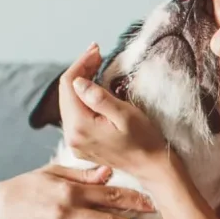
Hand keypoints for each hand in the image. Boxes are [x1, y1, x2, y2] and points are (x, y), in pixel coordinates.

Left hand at [60, 44, 171, 177]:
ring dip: (81, 83)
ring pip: (70, 103)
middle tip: (97, 53)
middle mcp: (72, 136)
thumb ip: (98, 98)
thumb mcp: (126, 115)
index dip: (80, 64)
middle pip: (66, 94)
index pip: (69, 86)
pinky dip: (83, 98)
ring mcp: (75, 142)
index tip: (96, 50)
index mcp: (80, 127)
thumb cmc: (145, 141)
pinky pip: (76, 114)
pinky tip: (94, 88)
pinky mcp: (82, 144)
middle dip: (80, 70)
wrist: (153, 168)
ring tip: (96, 66)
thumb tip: (78, 81)